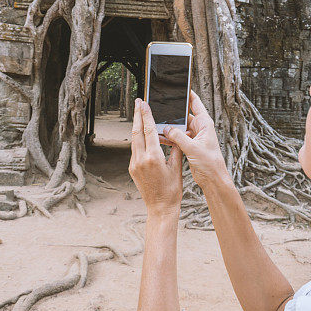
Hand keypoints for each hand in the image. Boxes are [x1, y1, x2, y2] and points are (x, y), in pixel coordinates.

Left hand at [129, 98, 182, 217]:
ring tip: (140, 114)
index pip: (149, 130)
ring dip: (137, 126)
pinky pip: (134, 149)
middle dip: (138, 115)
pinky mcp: (132, 169)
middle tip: (138, 102)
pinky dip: (137, 138)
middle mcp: (141, 159)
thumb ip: (176, 150)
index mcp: (153, 158)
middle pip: (137, 131)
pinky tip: (141, 134)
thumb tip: (176, 135)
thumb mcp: (177, 168)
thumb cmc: (172, 190)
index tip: (144, 103)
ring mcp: (134, 164)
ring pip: (134, 140)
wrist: (160, 208)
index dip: (147, 115)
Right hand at [163, 90, 230, 190]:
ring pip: (179, 127)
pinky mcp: (189, 145)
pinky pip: (177, 137)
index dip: (188, 93)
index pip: (196, 103)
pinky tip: (160, 137)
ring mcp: (193, 136)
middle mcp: (199, 128)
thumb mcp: (193, 148)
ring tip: (157, 124)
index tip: (179, 85)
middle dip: (173, 113)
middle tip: (161, 107)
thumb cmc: (210, 163)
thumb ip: (179, 137)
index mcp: (204, 124)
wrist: (213, 179)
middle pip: (184, 115)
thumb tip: (167, 128)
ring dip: (169, 127)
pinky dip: (169, 137)